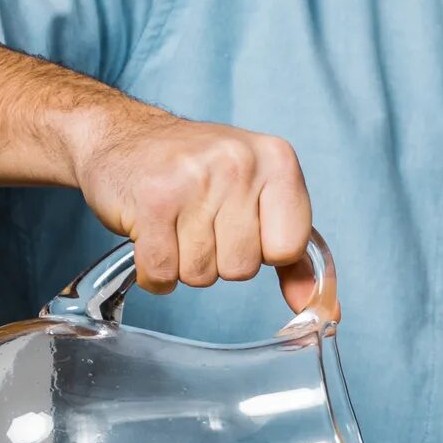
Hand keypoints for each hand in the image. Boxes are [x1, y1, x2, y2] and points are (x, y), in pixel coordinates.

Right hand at [59, 100, 324, 313]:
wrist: (122, 135)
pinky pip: (161, 273)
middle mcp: (240, 164)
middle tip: (200, 223)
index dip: (264, 251)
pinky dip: (155, 273)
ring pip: (201, 274)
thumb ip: (293, 253)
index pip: (290, 247)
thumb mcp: (259, 194)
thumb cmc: (198, 171)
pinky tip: (152, 239)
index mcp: (278, 160)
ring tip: (175, 226)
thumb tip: (321, 307)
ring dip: (184, 264)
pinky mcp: (151, 202)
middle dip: (219, 259)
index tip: (242, 227)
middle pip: (243, 268)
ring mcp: (193, 181)